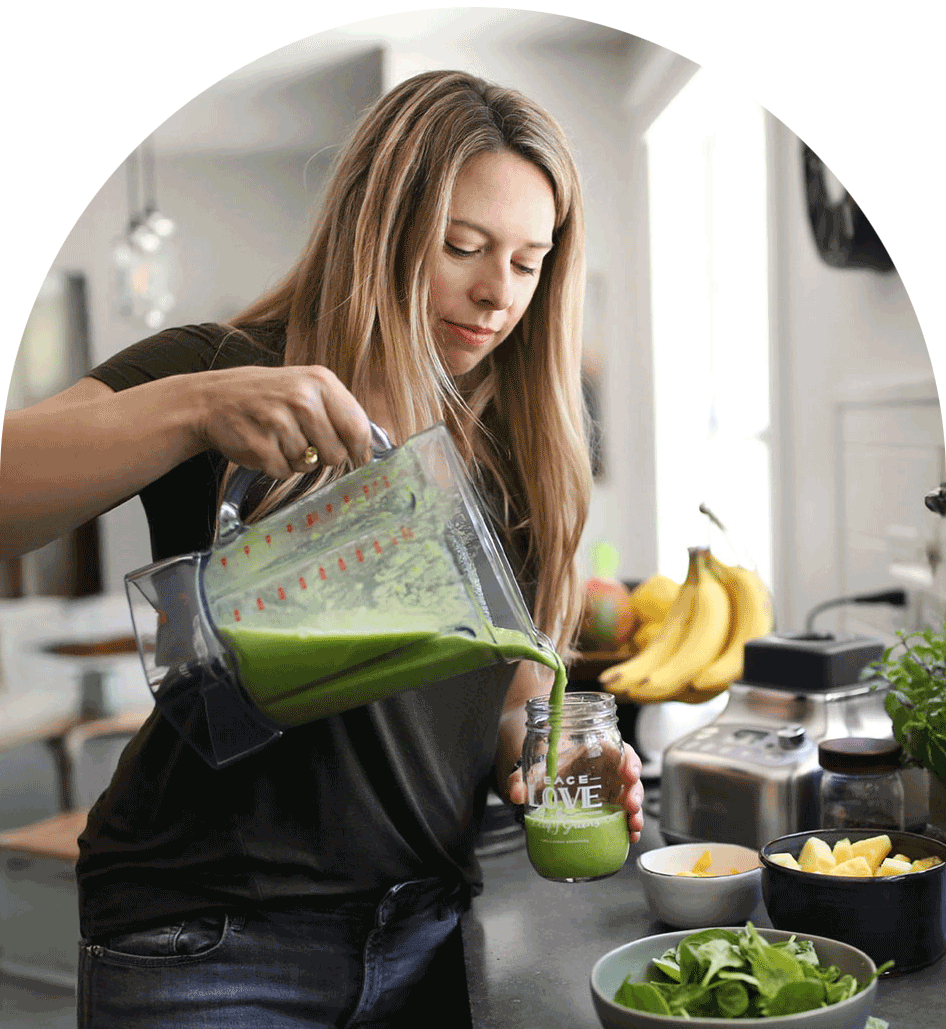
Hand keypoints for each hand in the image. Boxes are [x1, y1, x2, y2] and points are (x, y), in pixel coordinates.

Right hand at [193, 364, 373, 478]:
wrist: (212, 399)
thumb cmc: (266, 396)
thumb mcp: (305, 387)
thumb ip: (337, 410)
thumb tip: (369, 445)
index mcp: (320, 381)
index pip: (358, 427)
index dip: (360, 450)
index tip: (358, 459)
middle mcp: (302, 399)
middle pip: (336, 453)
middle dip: (323, 455)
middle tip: (303, 440)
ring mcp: (279, 422)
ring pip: (309, 464)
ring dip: (295, 459)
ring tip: (277, 437)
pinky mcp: (261, 445)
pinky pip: (284, 472)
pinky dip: (276, 466)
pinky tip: (264, 445)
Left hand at [506, 739, 645, 844]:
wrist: (543, 777)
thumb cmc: (546, 765)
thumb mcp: (533, 769)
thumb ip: (521, 778)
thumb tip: (515, 793)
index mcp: (593, 752)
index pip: (618, 750)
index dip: (628, 760)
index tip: (629, 773)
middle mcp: (606, 770)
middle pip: (629, 776)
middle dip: (635, 791)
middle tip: (631, 805)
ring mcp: (610, 789)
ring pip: (631, 796)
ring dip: (636, 811)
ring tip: (633, 825)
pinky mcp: (609, 807)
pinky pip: (624, 814)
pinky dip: (629, 825)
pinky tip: (629, 836)